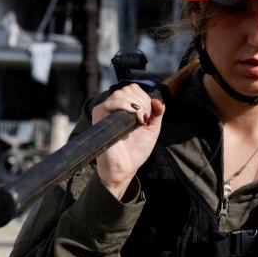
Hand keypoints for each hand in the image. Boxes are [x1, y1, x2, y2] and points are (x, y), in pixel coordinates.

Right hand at [90, 84, 165, 201]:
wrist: (125, 168)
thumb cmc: (136, 150)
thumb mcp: (152, 129)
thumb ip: (157, 113)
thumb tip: (158, 100)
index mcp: (124, 108)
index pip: (133, 88)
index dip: (144, 98)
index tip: (149, 115)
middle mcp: (113, 107)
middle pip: (128, 89)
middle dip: (142, 102)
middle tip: (145, 119)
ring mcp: (105, 111)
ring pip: (121, 94)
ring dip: (136, 104)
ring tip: (140, 121)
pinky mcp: (99, 117)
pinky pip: (112, 102)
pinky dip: (127, 106)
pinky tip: (135, 119)